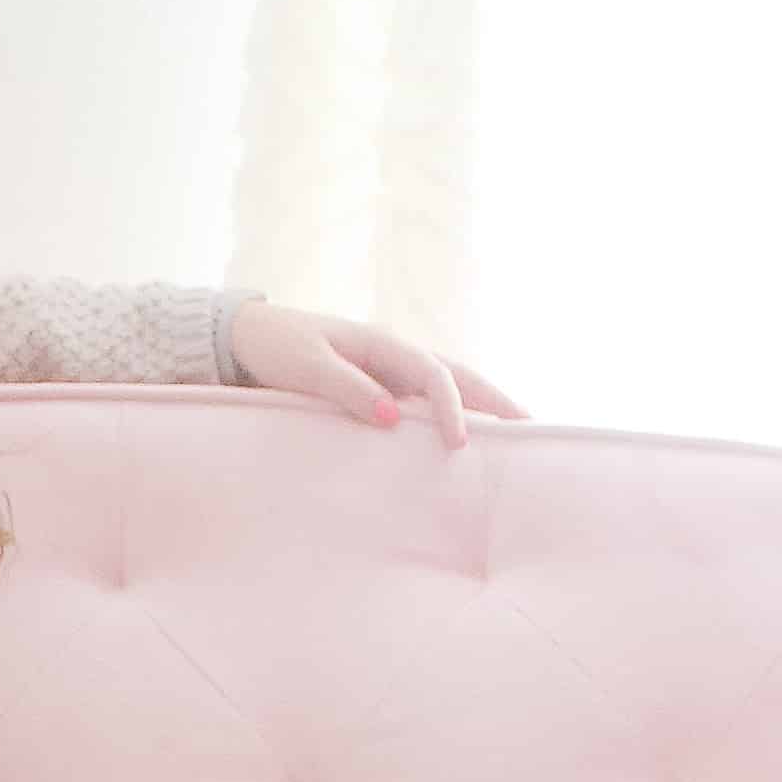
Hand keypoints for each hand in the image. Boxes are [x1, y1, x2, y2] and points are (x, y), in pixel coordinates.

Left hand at [227, 299, 528, 453]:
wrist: (248, 337)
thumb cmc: (276, 348)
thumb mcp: (307, 367)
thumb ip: (348, 389)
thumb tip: (394, 419)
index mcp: (383, 344)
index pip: (434, 374)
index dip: (452, 408)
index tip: (459, 443)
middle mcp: (395, 354)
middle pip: (458, 375)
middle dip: (496, 400)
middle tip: (533, 428)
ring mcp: (390, 370)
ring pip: (448, 387)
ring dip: (482, 407)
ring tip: (516, 435)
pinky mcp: (380, 388)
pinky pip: (424, 402)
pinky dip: (452, 416)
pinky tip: (465, 440)